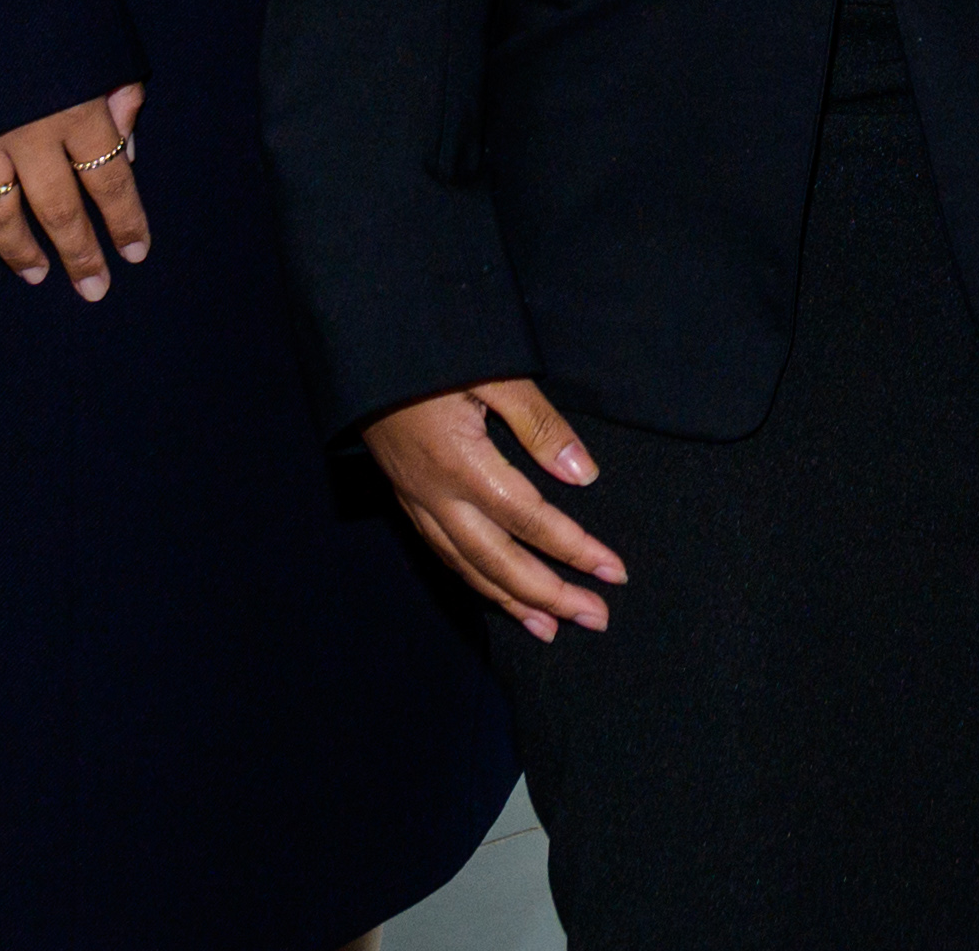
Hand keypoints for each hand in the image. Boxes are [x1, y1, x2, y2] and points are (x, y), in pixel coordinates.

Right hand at [0, 86, 151, 299]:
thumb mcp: (97, 33)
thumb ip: (116, 89)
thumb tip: (125, 144)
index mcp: (78, 104)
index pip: (111, 178)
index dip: (126, 220)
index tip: (137, 252)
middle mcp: (31, 130)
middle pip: (60, 208)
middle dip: (80, 252)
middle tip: (94, 289)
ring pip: (1, 212)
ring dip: (19, 249)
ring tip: (37, 272)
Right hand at [366, 379, 625, 640]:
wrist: (364, 351)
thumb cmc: (433, 354)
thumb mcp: (496, 374)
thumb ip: (540, 425)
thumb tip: (583, 476)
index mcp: (464, 466)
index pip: (531, 521)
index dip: (576, 550)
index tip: (614, 572)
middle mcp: (438, 496)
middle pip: (499, 562)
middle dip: (550, 595)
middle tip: (595, 618)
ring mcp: (418, 501)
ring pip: (467, 567)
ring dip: (511, 601)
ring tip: (550, 627)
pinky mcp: (406, 497)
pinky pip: (443, 553)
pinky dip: (475, 580)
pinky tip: (494, 591)